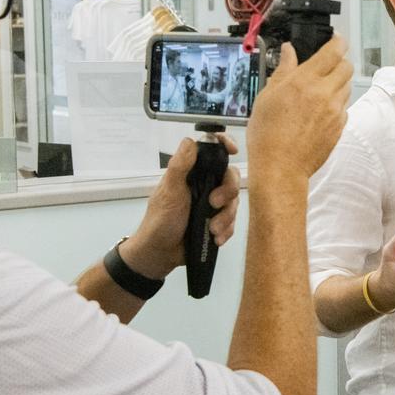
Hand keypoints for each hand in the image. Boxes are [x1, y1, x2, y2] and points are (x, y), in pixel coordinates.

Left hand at [123, 134, 242, 277]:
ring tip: (212, 229)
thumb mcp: (169, 192)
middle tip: (214, 204)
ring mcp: (212, 204)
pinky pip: (233, 222)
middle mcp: (204, 185)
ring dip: (226, 217)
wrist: (161, 254)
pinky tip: (216, 238)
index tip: (233, 150)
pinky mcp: (218, 222)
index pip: (212, 152)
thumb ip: (180, 166)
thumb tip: (190, 140)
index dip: (224, 145)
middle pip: (231, 177)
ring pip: (234, 202)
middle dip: (227, 192)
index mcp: (192, 173)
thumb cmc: (160, 221)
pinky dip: (227, 230)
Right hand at [247, 35, 352, 181]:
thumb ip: (283, 70)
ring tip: (319, 91)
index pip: (334, 51)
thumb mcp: (267, 96)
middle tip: (327, 65)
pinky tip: (320, 111)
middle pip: (346, 67)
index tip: (336, 40)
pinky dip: (336, 104)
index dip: (338, 42)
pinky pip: (344, 108)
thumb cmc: (268, 135)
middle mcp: (325, 93)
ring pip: (346, 87)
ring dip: (337, 83)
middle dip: (339, 62)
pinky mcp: (340, 127)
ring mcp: (335, 111)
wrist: (281, 167)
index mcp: (305, 81)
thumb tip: (289, 51)